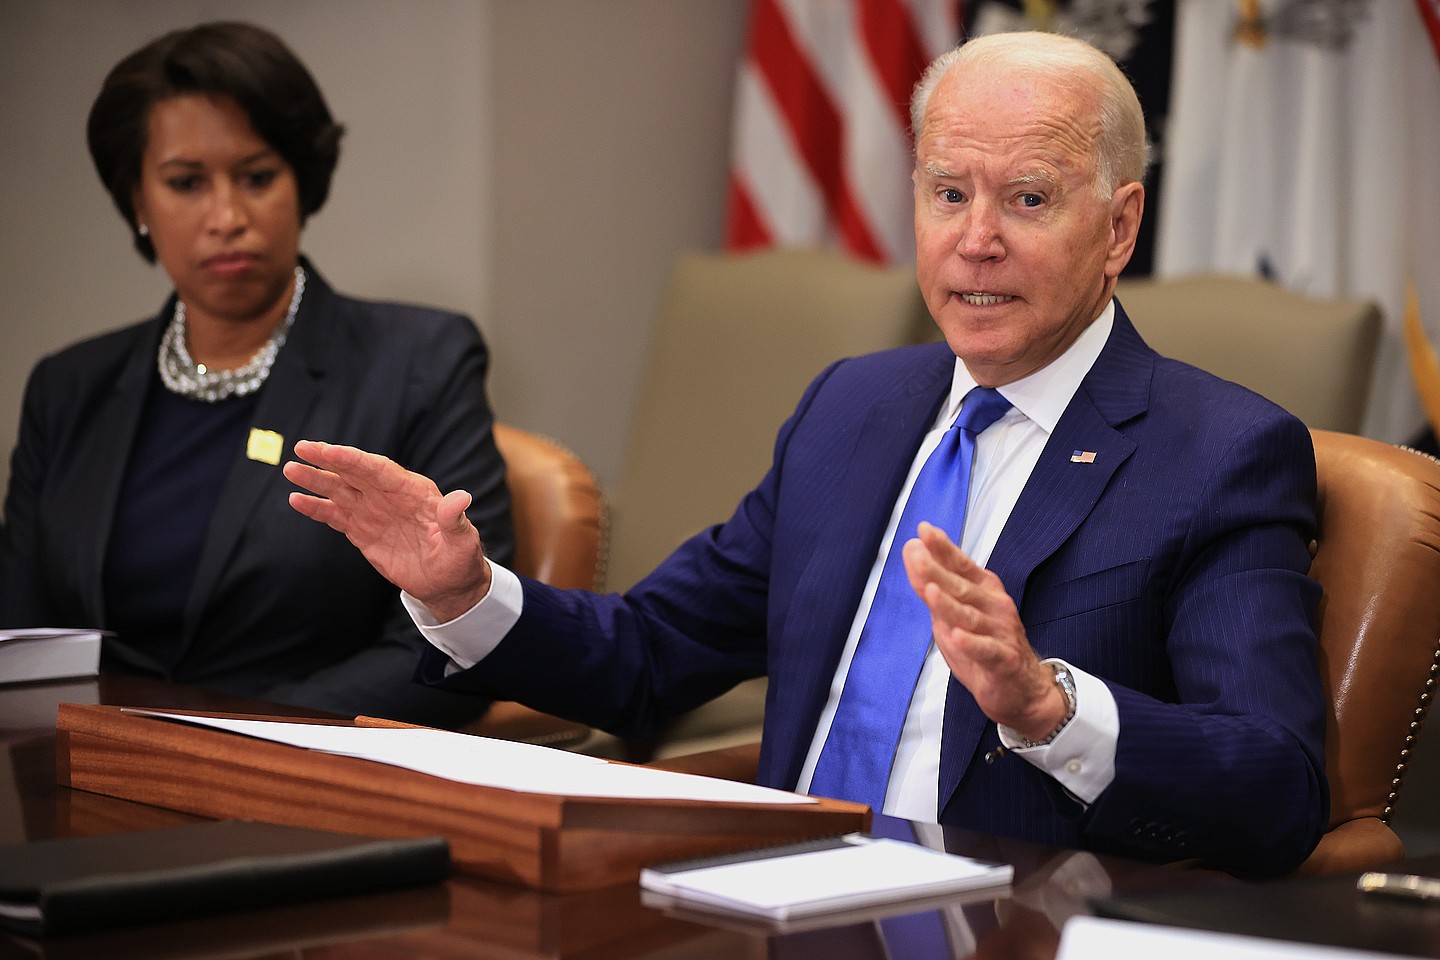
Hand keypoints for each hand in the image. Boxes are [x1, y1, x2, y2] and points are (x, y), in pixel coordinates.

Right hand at [284, 439, 491, 621]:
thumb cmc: (460, 559)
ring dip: (316, 480)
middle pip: (355, 472)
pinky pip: (336, 516)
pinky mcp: (363, 531)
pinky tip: (296, 499)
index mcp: (414, 491)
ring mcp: (374, 512)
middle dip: (329, 460)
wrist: (448, 584)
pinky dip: (316, 508)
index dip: (354, 459)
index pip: (379, 469)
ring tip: (291, 469)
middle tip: (302, 447)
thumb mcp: (462, 541)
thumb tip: (461, 498)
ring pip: (341, 490)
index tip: (329, 451)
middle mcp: (390, 496)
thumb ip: (455, 520)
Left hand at [901, 521, 1065, 740]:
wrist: (1021, 688)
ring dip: (949, 603)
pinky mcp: (1004, 659)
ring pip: (970, 616)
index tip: (923, 529)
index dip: (943, 548)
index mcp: (984, 590)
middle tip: (915, 554)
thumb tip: (912, 552)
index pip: (960, 565)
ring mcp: (1001, 632)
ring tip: (930, 590)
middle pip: (961, 587)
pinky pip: (986, 650)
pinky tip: (957, 636)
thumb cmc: (983, 645)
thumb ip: (933, 586)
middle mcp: (994, 606)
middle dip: (937, 570)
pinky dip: (972, 643)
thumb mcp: (952, 615)